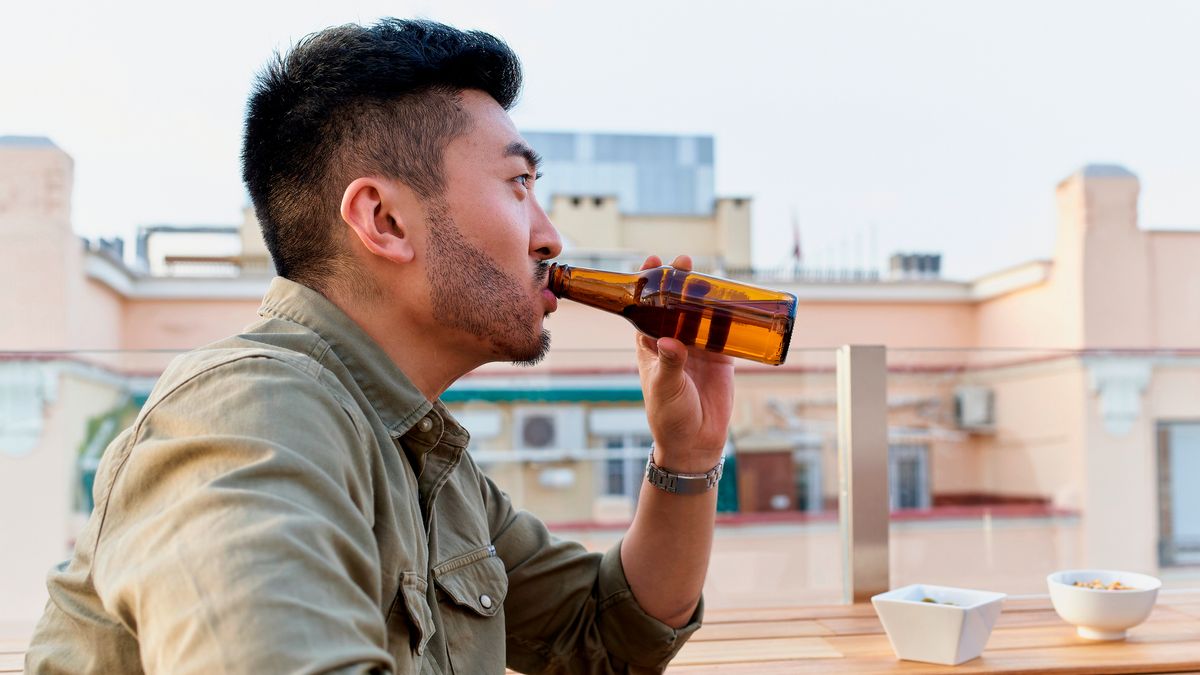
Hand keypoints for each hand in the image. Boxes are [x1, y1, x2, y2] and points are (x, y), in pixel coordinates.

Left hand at [635, 254, 735, 473]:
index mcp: (651, 346)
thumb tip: (670, 342)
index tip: (651, 261)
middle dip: (680, 282)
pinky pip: (727, 330)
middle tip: (685, 261)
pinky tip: (738, 300)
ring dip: (706, 295)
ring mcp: (698, 348)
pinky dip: (732, 316)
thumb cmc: (669, 417)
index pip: (645, 308)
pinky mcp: (722, 357)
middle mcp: (674, 342)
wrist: (696, 443)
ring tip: (711, 275)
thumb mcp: (665, 389)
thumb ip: (669, 365)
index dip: (647, 285)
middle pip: (676, 304)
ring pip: (702, 314)